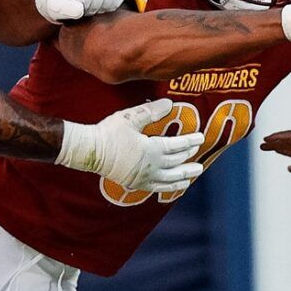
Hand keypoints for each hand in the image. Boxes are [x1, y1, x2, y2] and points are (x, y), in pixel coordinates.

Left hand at [35, 0, 128, 23]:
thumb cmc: (59, 1)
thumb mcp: (53, 6)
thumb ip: (62, 8)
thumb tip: (80, 9)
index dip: (83, 6)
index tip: (76, 8)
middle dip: (92, 8)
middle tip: (84, 10)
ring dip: (103, 7)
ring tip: (91, 7)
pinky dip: (111, 4)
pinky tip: (100, 5)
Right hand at [57, 99, 203, 194]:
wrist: (91, 152)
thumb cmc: (110, 132)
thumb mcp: (131, 118)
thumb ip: (151, 111)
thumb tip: (169, 103)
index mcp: (152, 149)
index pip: (177, 145)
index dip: (190, 141)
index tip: (200, 137)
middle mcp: (152, 166)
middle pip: (176, 162)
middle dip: (189, 155)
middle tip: (199, 150)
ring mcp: (145, 177)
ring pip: (171, 178)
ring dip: (185, 175)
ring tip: (196, 172)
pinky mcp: (136, 184)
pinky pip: (158, 188)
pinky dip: (170, 187)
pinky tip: (176, 186)